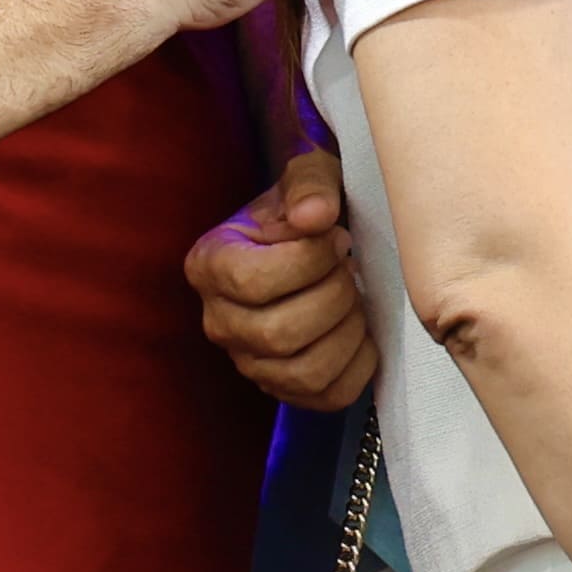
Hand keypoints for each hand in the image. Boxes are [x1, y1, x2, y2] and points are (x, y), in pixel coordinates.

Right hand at [188, 153, 376, 411]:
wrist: (314, 238)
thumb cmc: (307, 207)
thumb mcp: (306, 175)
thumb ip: (309, 184)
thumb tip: (316, 215)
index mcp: (210, 264)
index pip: (254, 282)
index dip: (309, 262)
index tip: (336, 239)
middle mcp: (218, 320)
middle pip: (278, 334)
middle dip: (333, 297)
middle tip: (349, 269)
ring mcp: (248, 361)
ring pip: (303, 373)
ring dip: (347, 333)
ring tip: (354, 299)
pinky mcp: (283, 387)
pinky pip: (326, 397)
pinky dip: (358, 366)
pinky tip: (361, 331)